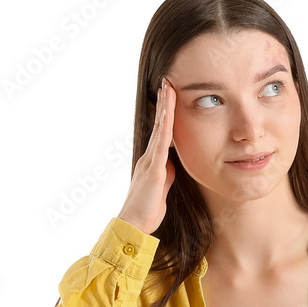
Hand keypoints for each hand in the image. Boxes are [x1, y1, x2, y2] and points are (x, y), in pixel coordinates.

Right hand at [118, 77, 176, 233]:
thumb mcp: (162, 189)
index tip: (170, 96)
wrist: (135, 224)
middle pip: (159, 124)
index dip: (166, 114)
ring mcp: (150, 161)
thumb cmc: (147, 210)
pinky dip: (165, 126)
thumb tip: (172, 164)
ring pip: (159, 129)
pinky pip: (161, 143)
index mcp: (152, 162)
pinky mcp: (153, 169)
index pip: (162, 133)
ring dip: (164, 107)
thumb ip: (166, 175)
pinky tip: (169, 113)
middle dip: (164, 103)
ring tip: (168, 87)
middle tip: (168, 81)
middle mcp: (149, 157)